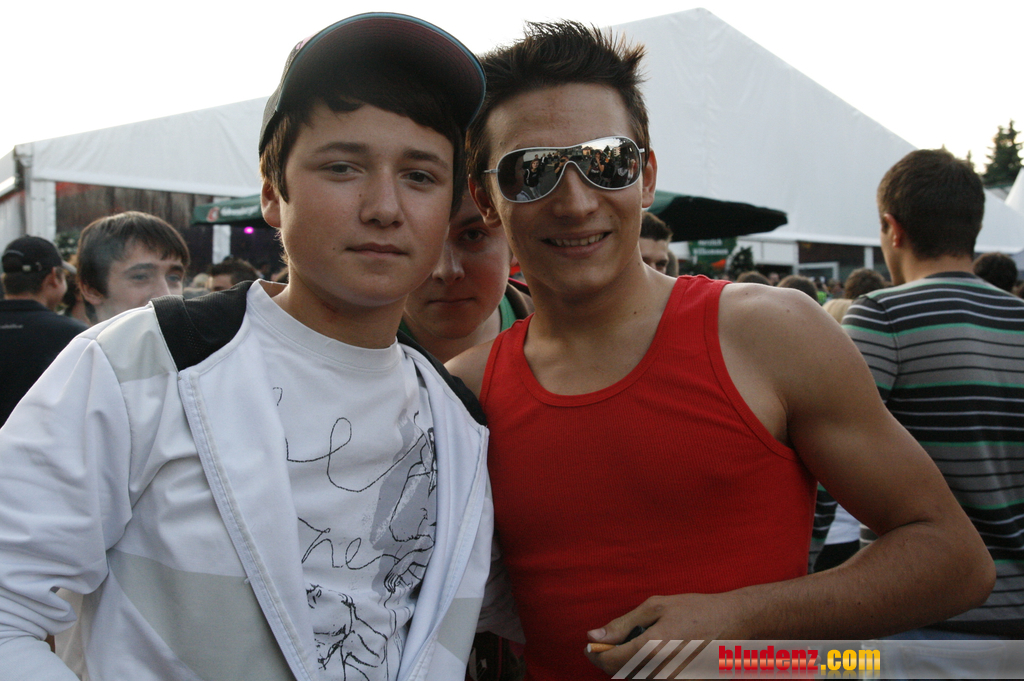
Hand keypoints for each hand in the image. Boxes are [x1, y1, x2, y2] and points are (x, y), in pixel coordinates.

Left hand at [584, 592, 746, 677]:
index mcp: (652, 648)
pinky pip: (653, 678)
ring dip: (628, 664)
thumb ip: (622, 624)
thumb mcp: (656, 607)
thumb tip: (595, 635)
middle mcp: (661, 670)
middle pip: (621, 673)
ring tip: (640, 642)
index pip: (611, 661)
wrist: (733, 622)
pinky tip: (653, 650)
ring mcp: (673, 678)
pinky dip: (645, 667)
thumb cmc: (695, 609)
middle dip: (611, 658)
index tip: (589, 646)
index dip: (595, 654)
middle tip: (612, 641)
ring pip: (636, 677)